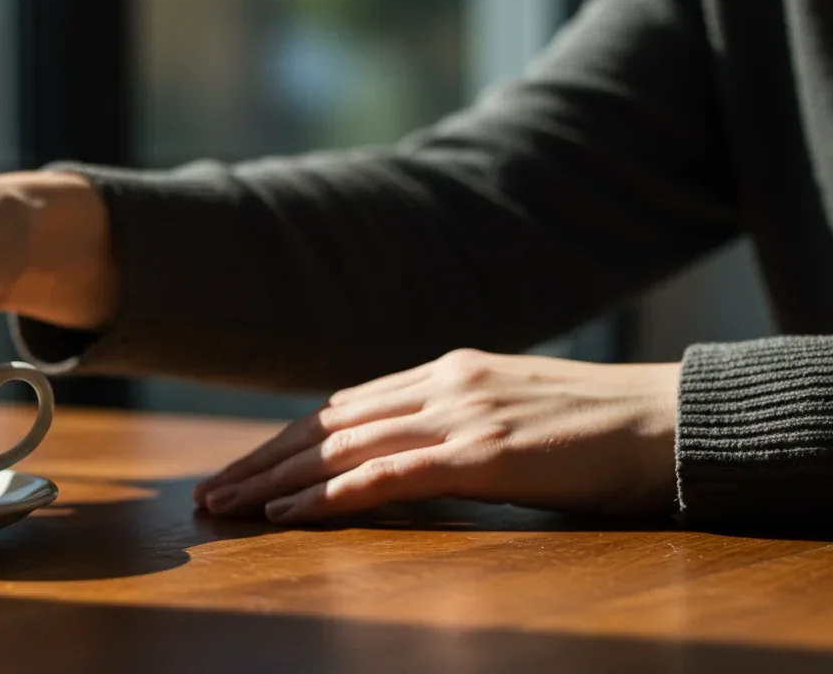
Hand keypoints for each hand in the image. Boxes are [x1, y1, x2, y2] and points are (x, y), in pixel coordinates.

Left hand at [193, 349, 679, 522]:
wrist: (674, 422)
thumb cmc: (599, 431)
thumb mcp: (512, 415)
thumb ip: (453, 425)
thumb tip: (401, 457)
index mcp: (447, 371)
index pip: (342, 407)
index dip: (285, 441)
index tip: (243, 470)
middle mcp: (442, 383)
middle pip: (326, 424)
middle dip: (261, 461)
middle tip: (210, 492)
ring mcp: (461, 414)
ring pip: (341, 447)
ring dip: (275, 481)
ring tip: (228, 507)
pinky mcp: (484, 452)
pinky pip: (387, 475)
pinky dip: (329, 496)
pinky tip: (287, 515)